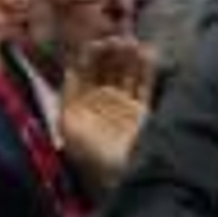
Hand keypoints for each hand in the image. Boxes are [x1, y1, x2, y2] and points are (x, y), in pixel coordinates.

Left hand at [60, 36, 154, 192]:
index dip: (87, 56)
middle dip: (110, 53)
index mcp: (77, 105)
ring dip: (128, 57)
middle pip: (104, 70)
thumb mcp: (71, 126)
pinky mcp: (141, 111)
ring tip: (132, 42)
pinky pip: (144, 85)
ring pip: (124, 74)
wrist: (123, 177)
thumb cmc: (93, 156)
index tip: (95, 43)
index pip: (81, 72)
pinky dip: (147, 69)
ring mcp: (121, 106)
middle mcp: (98, 103)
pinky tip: (148, 52)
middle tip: (117, 39)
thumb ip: (70, 95)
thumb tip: (70, 67)